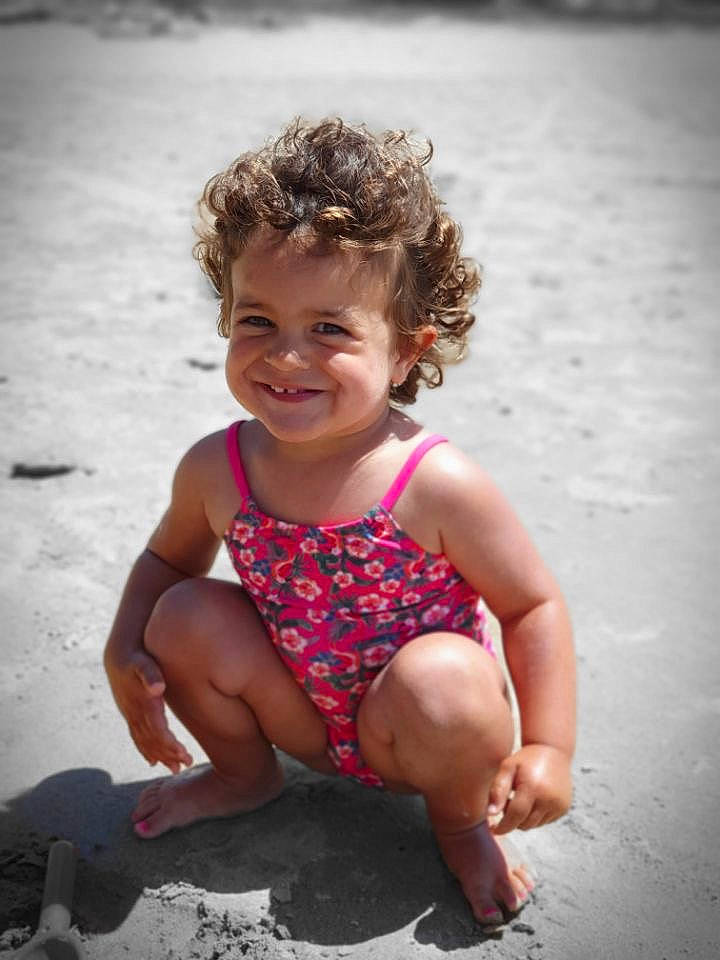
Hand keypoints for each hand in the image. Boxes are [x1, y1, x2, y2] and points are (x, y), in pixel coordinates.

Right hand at [106, 649, 192, 773]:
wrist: (118, 656)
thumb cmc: (136, 658)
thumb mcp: (143, 662)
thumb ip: (150, 674)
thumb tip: (158, 688)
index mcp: (143, 704)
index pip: (157, 732)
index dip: (170, 746)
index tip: (185, 755)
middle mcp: (136, 714)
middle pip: (153, 741)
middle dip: (169, 755)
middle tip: (186, 765)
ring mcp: (131, 715)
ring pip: (145, 742)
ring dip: (160, 756)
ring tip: (175, 769)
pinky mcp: (130, 714)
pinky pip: (137, 737)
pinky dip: (145, 750)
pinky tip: (153, 761)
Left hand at [488, 744, 571, 834]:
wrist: (552, 750)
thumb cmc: (526, 759)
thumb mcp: (508, 767)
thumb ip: (498, 789)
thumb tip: (490, 813)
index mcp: (533, 787)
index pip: (515, 815)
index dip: (503, 825)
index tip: (493, 829)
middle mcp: (549, 799)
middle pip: (525, 823)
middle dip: (512, 819)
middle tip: (506, 802)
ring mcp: (559, 804)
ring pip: (534, 825)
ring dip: (523, 819)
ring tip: (520, 798)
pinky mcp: (564, 808)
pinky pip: (544, 821)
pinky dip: (535, 816)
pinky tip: (533, 799)